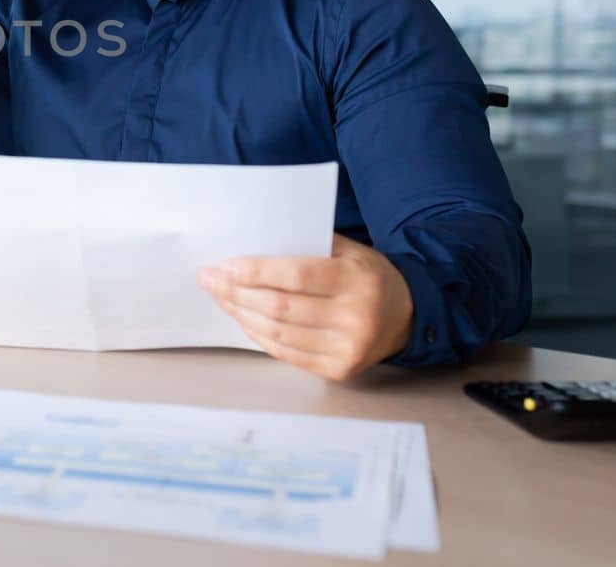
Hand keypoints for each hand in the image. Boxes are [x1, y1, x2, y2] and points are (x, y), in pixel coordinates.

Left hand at [197, 234, 414, 380]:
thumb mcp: (348, 249)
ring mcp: (348, 349)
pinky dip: (258, 335)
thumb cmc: (366, 275)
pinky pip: (286, 353)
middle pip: (280, 308)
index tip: (224, 265)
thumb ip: (307, 245)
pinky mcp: (340, 371)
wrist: (406, 315)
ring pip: (278, 333)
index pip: (296, 276)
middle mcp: (355, 318)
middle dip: (236, 292)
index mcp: (357, 280)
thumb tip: (251, 244)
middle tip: (208, 279)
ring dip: (240, 314)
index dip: (255, 272)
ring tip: (220, 297)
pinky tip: (242, 318)